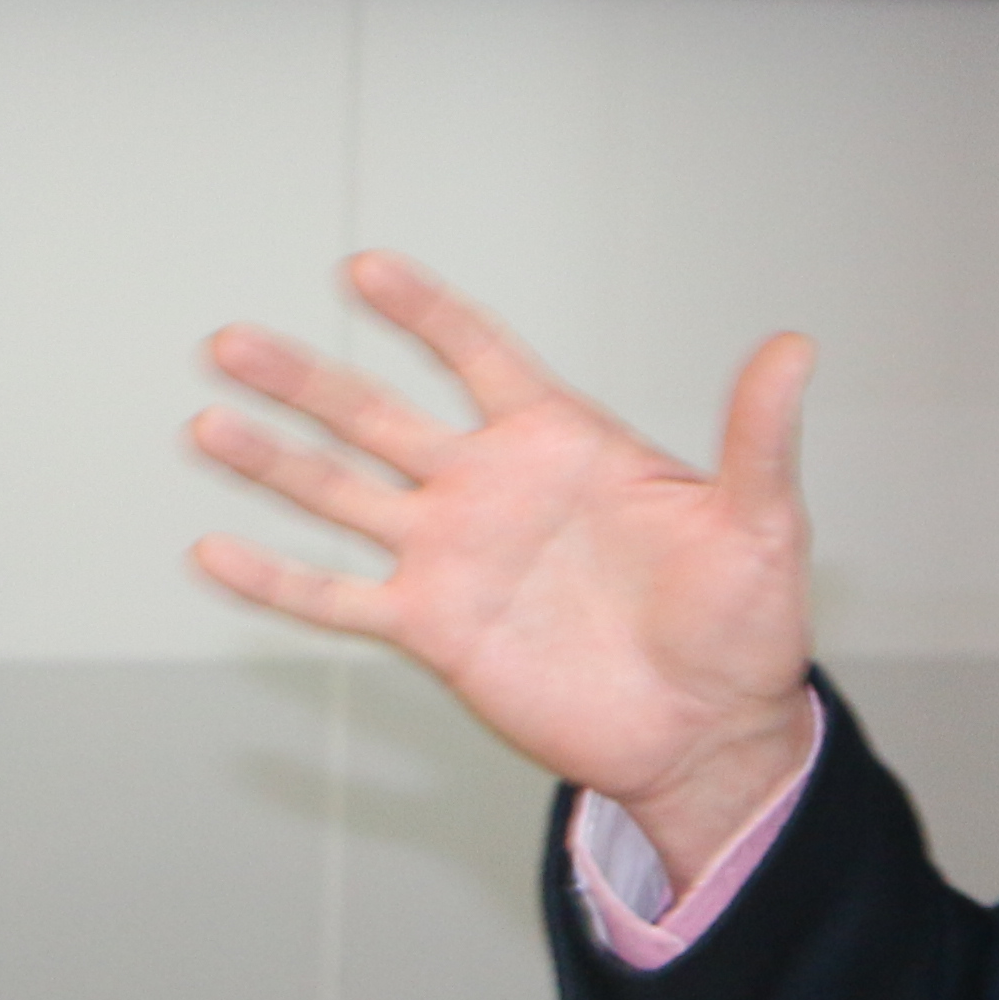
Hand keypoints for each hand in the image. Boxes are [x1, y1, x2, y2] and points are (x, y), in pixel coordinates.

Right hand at [188, 254, 819, 879]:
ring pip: (342, 497)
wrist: (710, 731)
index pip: (478, 354)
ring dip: (273, 464)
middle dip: (304, 380)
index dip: (422, 311)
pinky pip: (339, 600)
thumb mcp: (760, 525)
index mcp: (561, 442)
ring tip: (203, 422)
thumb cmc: (743, 624)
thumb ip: (756, 436)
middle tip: (228, 340)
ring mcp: (454, 558)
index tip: (360, 268)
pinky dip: (276, 581)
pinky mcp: (435, 631)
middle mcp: (492, 489)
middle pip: (379, 417)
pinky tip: (213, 552)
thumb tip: (795, 347)